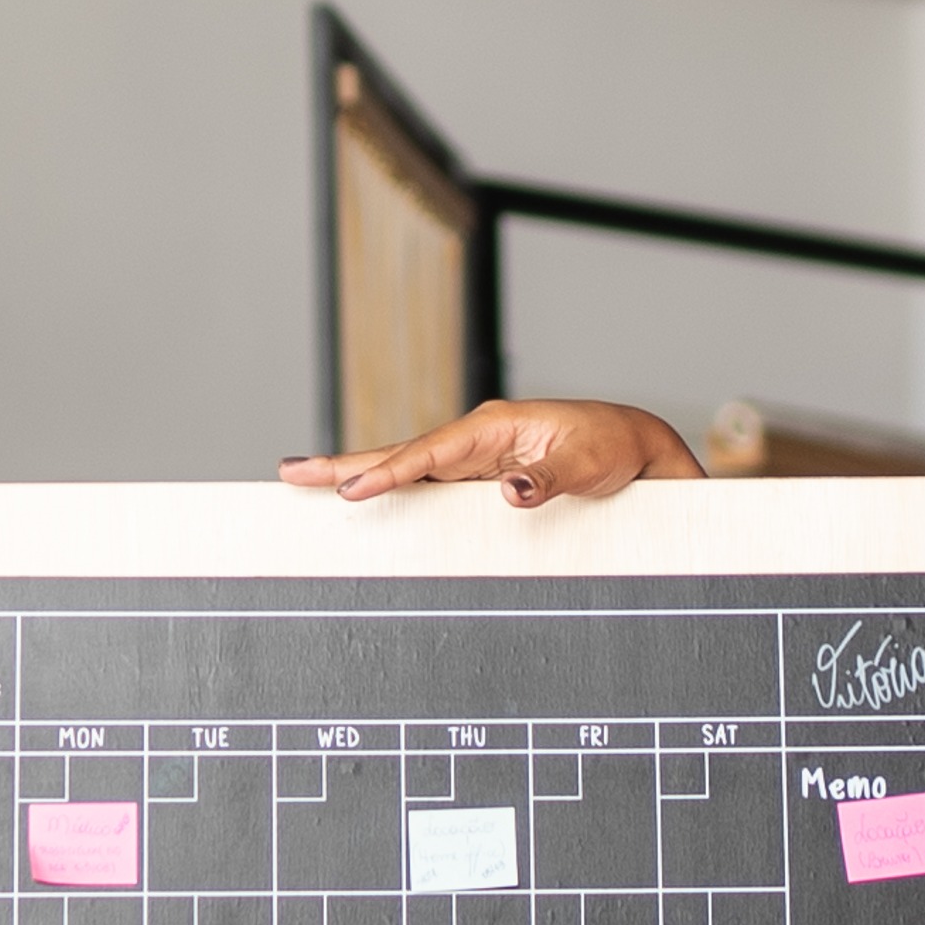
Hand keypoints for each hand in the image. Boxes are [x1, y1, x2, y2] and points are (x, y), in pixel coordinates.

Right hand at [280, 401, 696, 506]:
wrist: (634, 448)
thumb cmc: (614, 448)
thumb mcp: (590, 464)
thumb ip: (551, 478)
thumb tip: (511, 490)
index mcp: (494, 426)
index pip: (429, 452)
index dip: (388, 472)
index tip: (349, 488)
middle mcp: (476, 439)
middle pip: (400, 454)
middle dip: (344, 464)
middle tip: (290, 473)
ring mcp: (474, 458)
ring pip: (405, 469)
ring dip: (357, 475)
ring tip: (305, 483)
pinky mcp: (479, 477)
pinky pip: (426, 485)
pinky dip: (390, 489)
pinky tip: (364, 498)